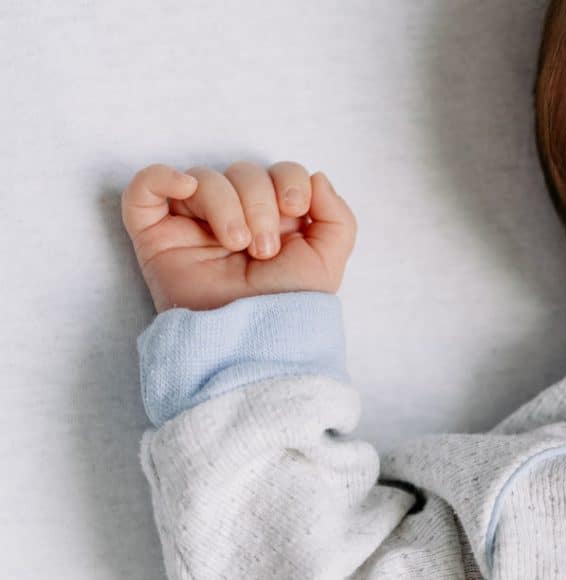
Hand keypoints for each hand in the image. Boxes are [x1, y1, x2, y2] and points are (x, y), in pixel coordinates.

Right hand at [121, 161, 356, 312]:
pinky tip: (186, 188)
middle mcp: (235, 216)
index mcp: (275, 219)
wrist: (252, 338)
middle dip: (259, 203)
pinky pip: (144, 189)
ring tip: (236, 245)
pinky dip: (162, 177)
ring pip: (203, 178)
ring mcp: (193, 225)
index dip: (288, 180)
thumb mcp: (329, 262)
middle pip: (243, 172)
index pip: (279, 171)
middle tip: (263, 248)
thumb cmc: (288, 307)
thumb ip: (337, 216)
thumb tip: (315, 178)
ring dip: (225, 205)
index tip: (294, 209)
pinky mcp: (155, 236)